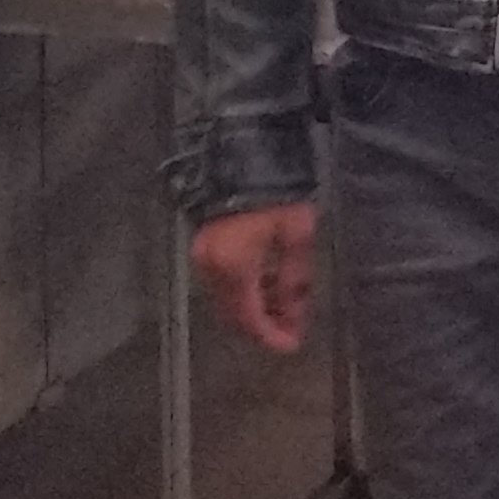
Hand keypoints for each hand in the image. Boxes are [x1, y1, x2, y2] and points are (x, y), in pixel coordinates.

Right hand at [191, 200, 319, 353]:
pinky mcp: (204, 245)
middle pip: (234, 314)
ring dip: (254, 310)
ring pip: (227, 300)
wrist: (245, 152)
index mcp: (233, 267)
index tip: (292, 347)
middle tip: (291, 331)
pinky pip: (223, 283)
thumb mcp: (296, 235)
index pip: (249, 318)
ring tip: (285, 308)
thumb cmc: (276, 191)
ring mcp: (203, 256)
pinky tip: (267, 286)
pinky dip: (244, 292)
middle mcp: (210, 267)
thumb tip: (295, 317)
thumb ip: (294, 281)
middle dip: (263, 327)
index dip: (270, 337)